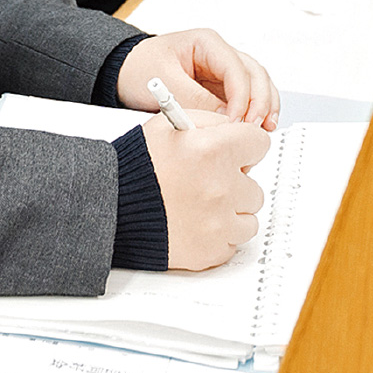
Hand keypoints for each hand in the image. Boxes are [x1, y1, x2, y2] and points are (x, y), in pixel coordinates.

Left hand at [115, 29, 278, 128]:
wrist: (124, 71)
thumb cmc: (139, 68)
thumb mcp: (163, 83)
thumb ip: (195, 99)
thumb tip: (224, 118)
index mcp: (206, 42)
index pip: (236, 68)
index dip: (242, 96)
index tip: (237, 120)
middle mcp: (219, 54)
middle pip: (254, 73)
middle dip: (260, 100)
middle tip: (256, 126)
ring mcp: (222, 71)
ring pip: (257, 83)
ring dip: (265, 105)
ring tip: (266, 128)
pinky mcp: (220, 87)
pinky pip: (246, 96)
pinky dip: (255, 109)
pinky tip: (258, 125)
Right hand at [141, 112, 270, 268]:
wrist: (111, 209)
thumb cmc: (134, 167)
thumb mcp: (166, 126)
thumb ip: (207, 122)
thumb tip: (235, 130)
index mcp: (212, 150)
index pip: (260, 143)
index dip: (244, 146)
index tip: (234, 153)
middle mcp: (221, 187)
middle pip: (255, 186)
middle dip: (234, 183)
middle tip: (206, 182)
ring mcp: (219, 222)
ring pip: (249, 217)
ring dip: (231, 212)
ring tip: (201, 205)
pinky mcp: (213, 250)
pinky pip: (234, 242)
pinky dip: (219, 234)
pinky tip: (196, 223)